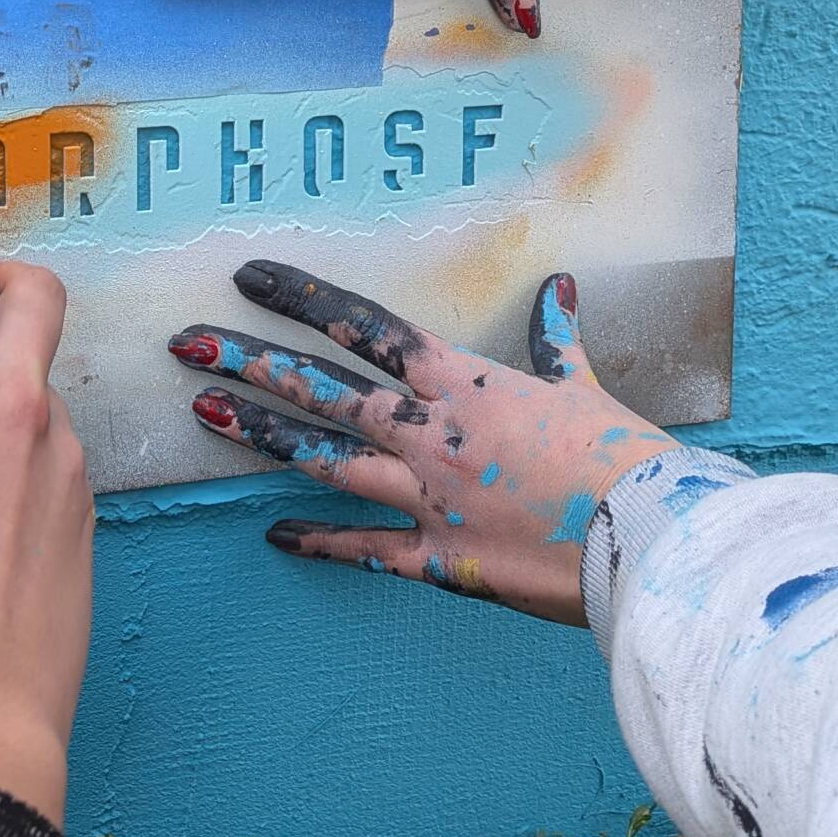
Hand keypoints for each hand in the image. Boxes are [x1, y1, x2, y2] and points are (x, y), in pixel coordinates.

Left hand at [168, 262, 673, 622]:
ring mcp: (427, 496)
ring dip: (263, 437)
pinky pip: (364, 548)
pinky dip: (318, 541)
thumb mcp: (585, 388)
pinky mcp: (438, 558)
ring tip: (203, 416)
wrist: (652, 539)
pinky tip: (273, 533)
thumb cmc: (625, 459)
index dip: (302, 298)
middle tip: (185, 345)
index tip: (248, 278)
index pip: (364, 327)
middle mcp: (431, 433)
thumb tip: (558, 290)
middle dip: (250, 365)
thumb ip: (556, 342)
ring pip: (325, 459)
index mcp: (463, 383)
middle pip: (323, 390)